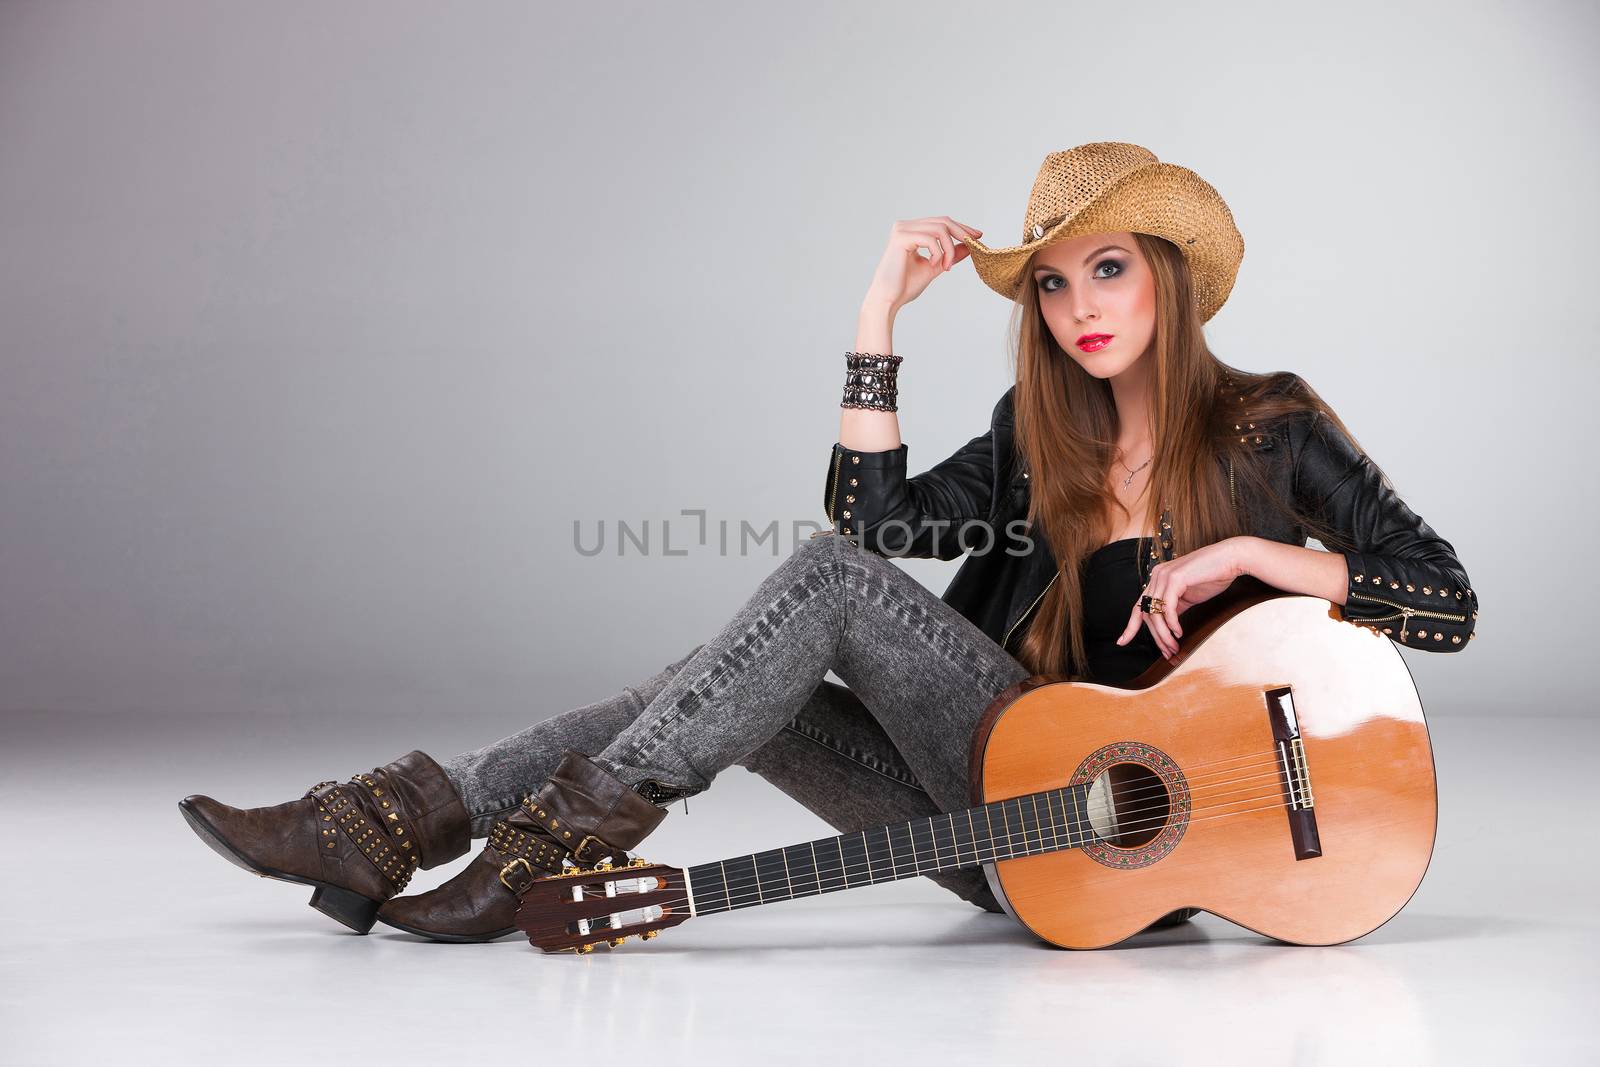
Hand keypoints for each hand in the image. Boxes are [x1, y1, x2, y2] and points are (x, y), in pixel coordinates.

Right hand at [863, 216, 982, 310]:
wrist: (888, 299)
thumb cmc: (905, 286)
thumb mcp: (935, 266)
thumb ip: (950, 255)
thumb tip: (968, 246)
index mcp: (911, 230)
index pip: (941, 222)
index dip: (961, 228)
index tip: (978, 236)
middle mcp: (905, 226)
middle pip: (942, 221)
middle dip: (961, 233)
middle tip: (973, 246)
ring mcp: (902, 229)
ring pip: (939, 229)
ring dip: (950, 249)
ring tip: (947, 267)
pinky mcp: (901, 237)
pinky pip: (930, 239)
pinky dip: (938, 252)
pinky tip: (934, 265)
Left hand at [1116, 538, 1246, 661]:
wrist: (1231, 559)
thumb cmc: (1213, 576)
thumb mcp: (1188, 595)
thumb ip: (1175, 607)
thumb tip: (1167, 627)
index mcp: (1158, 579)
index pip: (1139, 606)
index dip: (1130, 626)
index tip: (1122, 642)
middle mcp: (1157, 576)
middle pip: (1147, 614)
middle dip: (1156, 638)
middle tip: (1168, 653)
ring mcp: (1164, 576)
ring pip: (1156, 613)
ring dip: (1164, 635)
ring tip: (1174, 648)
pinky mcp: (1175, 578)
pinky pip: (1168, 607)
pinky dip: (1172, 623)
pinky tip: (1179, 633)